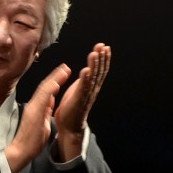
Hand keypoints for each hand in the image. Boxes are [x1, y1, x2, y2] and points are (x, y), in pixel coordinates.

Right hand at [4, 62, 70, 172]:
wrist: (22, 149)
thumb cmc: (32, 138)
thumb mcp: (42, 120)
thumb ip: (45, 109)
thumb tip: (51, 101)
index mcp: (37, 106)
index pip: (46, 91)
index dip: (54, 81)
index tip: (62, 73)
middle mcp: (34, 104)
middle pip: (45, 86)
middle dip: (55, 76)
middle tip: (65, 67)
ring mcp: (33, 107)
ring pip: (44, 89)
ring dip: (54, 79)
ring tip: (64, 70)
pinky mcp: (34, 112)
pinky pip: (43, 99)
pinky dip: (50, 89)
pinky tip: (56, 83)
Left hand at [53, 43, 110, 159]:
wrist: (69, 127)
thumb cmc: (72, 108)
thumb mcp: (78, 90)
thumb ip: (83, 81)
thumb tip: (86, 69)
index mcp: (90, 86)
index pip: (98, 69)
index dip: (102, 58)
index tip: (103, 46)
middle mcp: (91, 90)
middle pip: (98, 71)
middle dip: (101, 58)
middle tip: (103, 45)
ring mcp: (86, 95)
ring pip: (92, 77)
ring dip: (94, 65)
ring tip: (95, 53)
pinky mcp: (78, 100)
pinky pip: (83, 88)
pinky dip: (85, 79)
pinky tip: (85, 70)